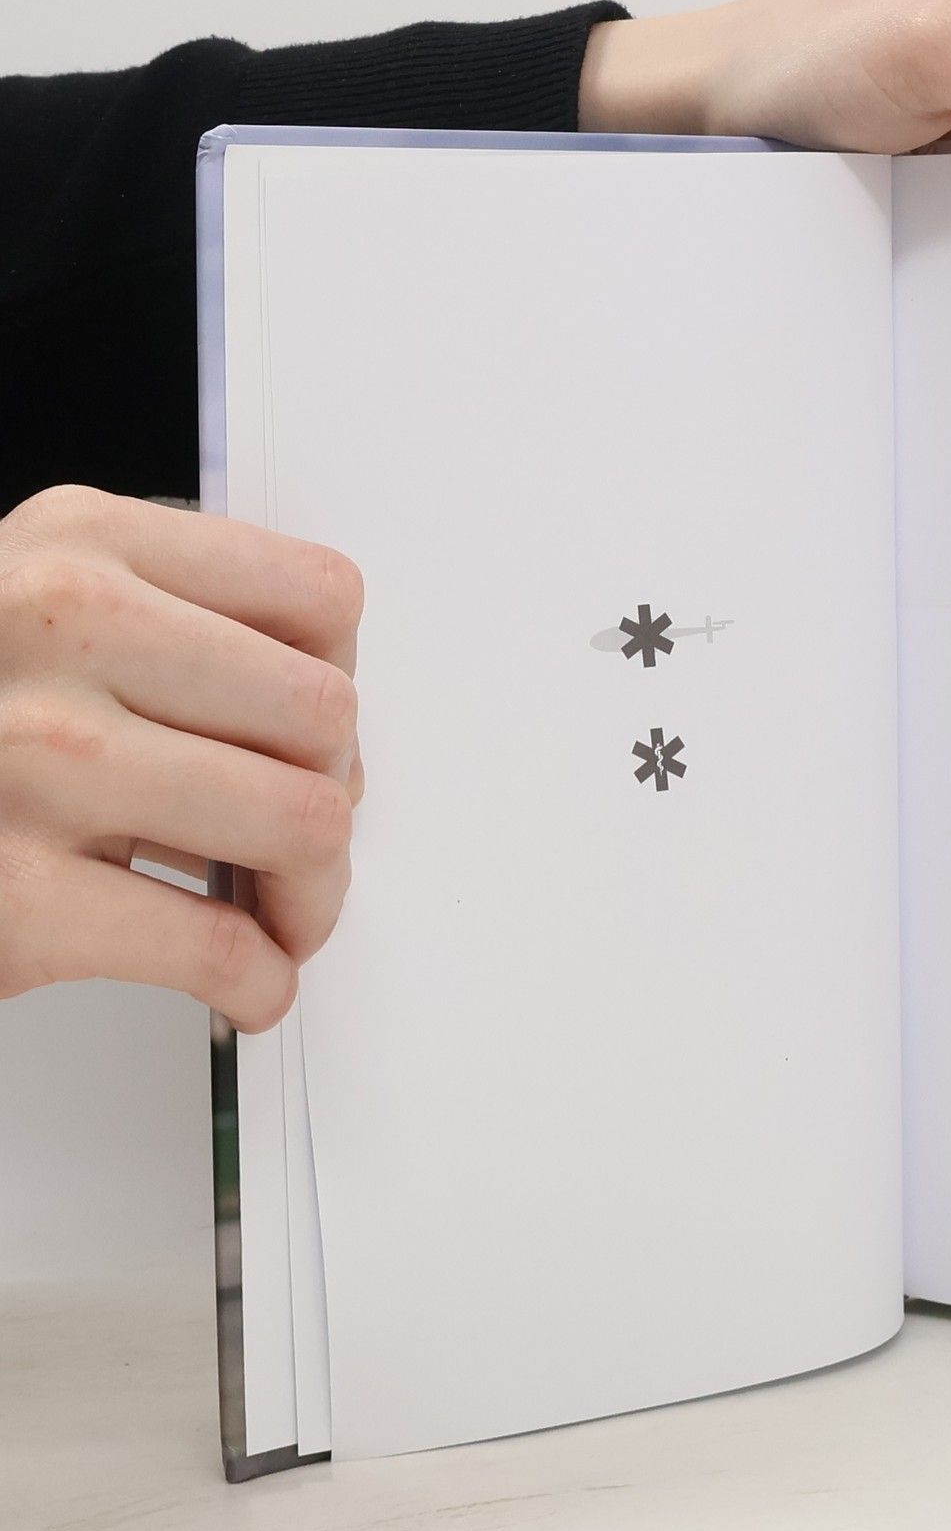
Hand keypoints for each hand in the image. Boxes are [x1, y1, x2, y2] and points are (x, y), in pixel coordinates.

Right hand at [0, 486, 363, 1030]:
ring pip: (301, 825)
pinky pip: (220, 947)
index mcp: (81, 548)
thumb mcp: (44, 613)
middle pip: (325, 717)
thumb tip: (331, 746)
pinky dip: (261, 982)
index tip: (306, 740)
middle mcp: (57, 630)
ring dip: (314, 898)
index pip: (319, 597)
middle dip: (336, 800)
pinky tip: (243, 982)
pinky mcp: (15, 894)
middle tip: (299, 848)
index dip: (338, 684)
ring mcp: (33, 759)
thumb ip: (178, 630)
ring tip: (278, 916)